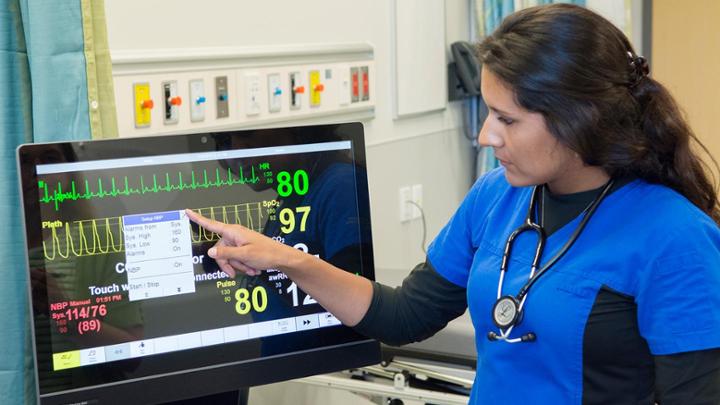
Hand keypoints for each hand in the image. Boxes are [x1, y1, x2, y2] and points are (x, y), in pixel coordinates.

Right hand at [185, 209, 300, 277]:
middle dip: (228, 263)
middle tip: (236, 272)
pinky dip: (243, 266)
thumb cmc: (266, 253)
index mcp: (233, 232)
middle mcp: (234, 235)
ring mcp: (239, 242)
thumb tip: (211, 252)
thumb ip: (226, 254)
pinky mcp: (243, 249)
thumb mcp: (244, 255)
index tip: (187, 211)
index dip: (198, 219)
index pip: (211, 224)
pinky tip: (252, 268)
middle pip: (219, 250)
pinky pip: (236, 259)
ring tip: (251, 269)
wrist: (281, 258)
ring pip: (228, 257)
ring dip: (238, 266)